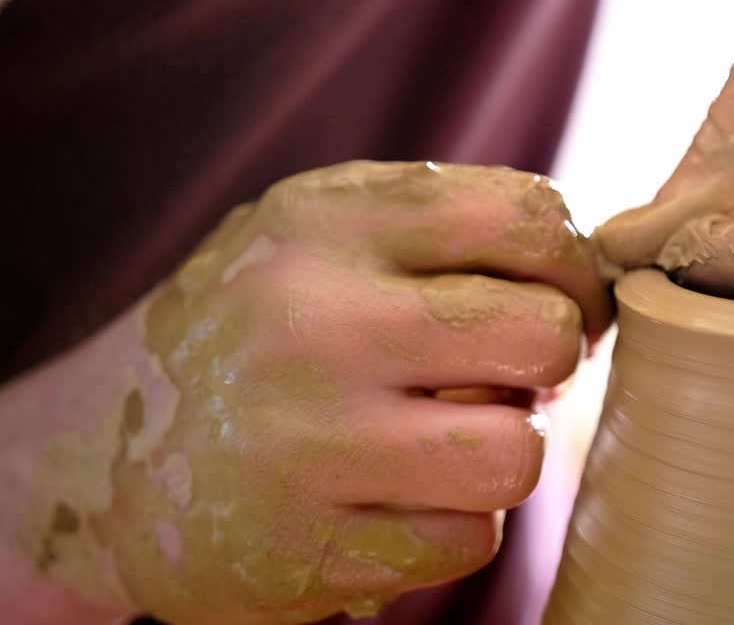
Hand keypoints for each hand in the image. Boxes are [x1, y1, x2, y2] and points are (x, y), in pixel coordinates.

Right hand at [2, 162, 609, 623]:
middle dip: (550, 358)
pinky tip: (398, 498)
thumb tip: (596, 265)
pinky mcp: (305, 550)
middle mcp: (309, 323)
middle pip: (541, 335)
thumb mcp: (322, 237)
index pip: (524, 216)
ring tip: (452, 437)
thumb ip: (442, 226)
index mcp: (324, 223)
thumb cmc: (260, 330)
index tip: (563, 299)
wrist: (104, 457)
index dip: (577, 266)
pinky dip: (455, 523)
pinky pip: (469, 539)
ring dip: (506, 451)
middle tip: (509, 372)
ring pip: (517, 454)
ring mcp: (304, 443)